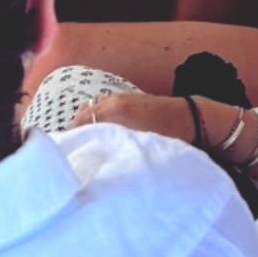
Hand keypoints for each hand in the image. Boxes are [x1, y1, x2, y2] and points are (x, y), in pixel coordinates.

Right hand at [71, 91, 194, 144]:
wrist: (188, 117)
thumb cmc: (167, 135)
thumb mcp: (140, 145)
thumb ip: (116, 147)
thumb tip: (98, 159)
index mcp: (115, 113)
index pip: (82, 124)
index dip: (73, 138)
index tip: (69, 154)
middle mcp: (113, 101)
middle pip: (83, 115)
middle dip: (76, 131)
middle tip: (74, 150)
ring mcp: (119, 97)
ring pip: (91, 109)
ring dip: (84, 123)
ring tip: (85, 142)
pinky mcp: (126, 97)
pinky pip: (101, 104)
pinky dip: (94, 115)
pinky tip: (99, 130)